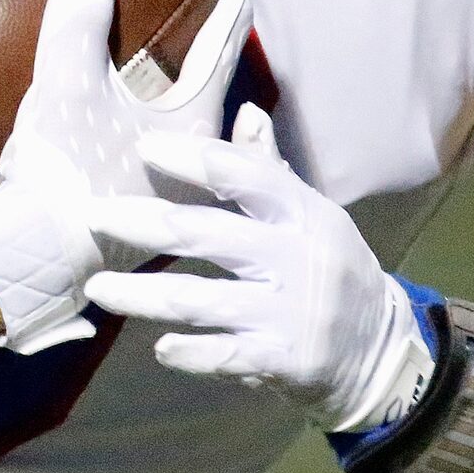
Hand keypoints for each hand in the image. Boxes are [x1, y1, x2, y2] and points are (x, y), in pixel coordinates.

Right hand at [0, 0, 251, 354]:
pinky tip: (184, 169)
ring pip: (213, 150)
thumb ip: (79, 16)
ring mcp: (177, 203)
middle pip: (224, 102)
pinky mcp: (149, 230)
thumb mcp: (66, 82)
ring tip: (243, 108)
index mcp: (191, 130)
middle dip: (229, 65)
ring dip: (227, 124)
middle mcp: (199, 170)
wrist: (33, 258)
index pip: (217, 53)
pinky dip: (196, 165)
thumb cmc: (61, 169)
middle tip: (240, 29)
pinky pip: (188, 184)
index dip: (229, 10)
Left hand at [83, 102, 432, 431]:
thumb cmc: (331, 270)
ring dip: (143, 296)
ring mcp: (291, 313)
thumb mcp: (311, 217)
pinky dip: (192, 353)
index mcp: (304, 213)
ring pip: (203, 300)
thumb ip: (270, 171)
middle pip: (209, 233)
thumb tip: (246, 111)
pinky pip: (228, 356)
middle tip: (93, 215)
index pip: (245, 175)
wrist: (381, 351)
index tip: (143, 147)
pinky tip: (159, 348)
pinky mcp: (286, 361)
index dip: (192, 158)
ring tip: (97, 287)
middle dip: (145, 223)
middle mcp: (298, 258)